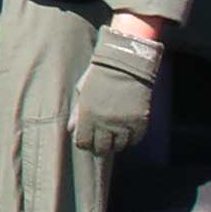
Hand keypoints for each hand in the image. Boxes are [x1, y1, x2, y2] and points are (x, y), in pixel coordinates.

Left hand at [69, 25, 165, 154]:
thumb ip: (77, 112)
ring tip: (113, 136)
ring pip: (118, 146)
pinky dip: (130, 139)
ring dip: (115, 143)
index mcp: (88, 115)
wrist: (125, 63)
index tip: (86, 140)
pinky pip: (134, 140)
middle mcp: (105, 123)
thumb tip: (71, 129)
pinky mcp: (140, 122)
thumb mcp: (82, 90)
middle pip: (101, 148)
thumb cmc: (100, 75)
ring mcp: (124, 123)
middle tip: (100, 142)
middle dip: (98, 147)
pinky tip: (126, 132)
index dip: (84, 143)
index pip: (83, 142)